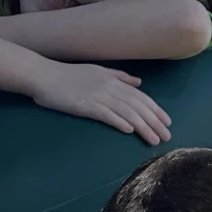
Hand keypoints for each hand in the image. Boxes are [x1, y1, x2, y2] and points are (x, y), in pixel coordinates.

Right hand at [30, 62, 171, 144]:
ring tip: (154, 139)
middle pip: (138, 106)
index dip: (156, 109)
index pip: (141, 96)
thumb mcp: (98, 71)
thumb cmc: (68, 76)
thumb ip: (119, 77)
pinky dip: (120, 121)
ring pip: (126, 112)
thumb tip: (138, 82)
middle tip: (167, 136)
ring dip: (143, 126)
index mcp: (113, 80)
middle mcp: (109, 87)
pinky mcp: (85, 105)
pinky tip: (130, 131)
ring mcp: (97, 96)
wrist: (44, 76)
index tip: (167, 122)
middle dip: (154, 121)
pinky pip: (106, 114)